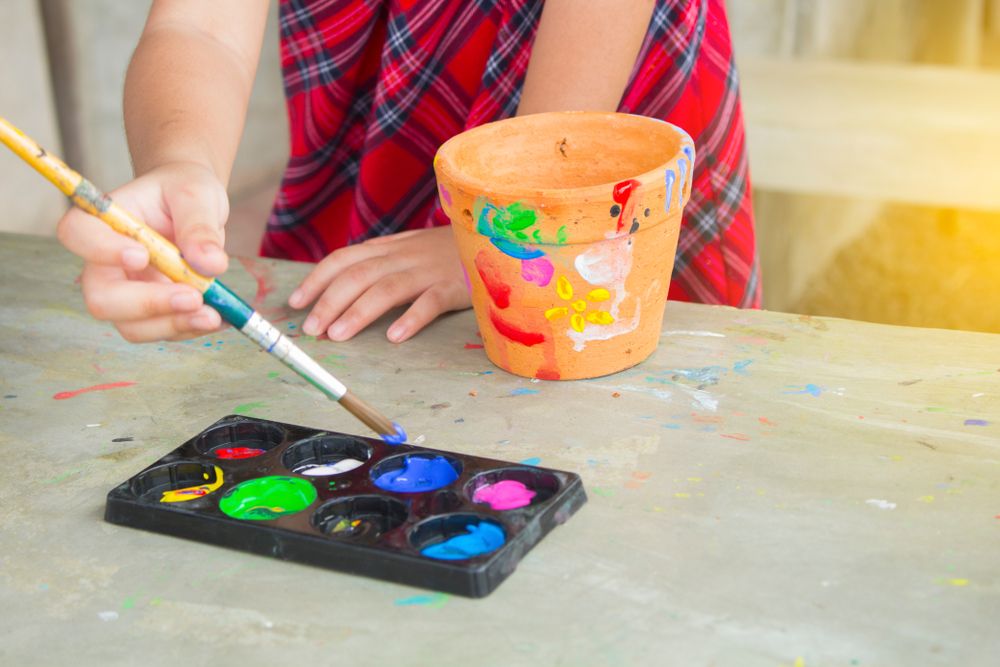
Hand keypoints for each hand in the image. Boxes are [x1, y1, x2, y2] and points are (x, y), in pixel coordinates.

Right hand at [56, 161, 229, 341]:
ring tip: (213, 314)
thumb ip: (199, 225)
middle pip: (102, 298)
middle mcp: (105, 263)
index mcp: (102, 221)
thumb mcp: (197, 194)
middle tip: (193, 297)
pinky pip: (163, 331)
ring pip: (132, 326)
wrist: (196, 208)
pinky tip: (219, 316)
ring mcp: (126, 293)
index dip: (101, 250)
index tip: (142, 255)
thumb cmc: (185, 192)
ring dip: (173, 325)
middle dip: (147, 304)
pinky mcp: (151, 312)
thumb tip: (210, 264)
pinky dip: (191, 329)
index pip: (77, 235)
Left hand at [290, 226, 470, 342]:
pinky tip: (395, 336)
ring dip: (358, 312)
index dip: (317, 279)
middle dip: (329, 301)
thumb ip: (379, 264)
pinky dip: (411, 318)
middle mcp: (403, 256)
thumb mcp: (409, 250)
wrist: (496, 237)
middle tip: (312, 329)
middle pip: (358, 276)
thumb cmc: (449, 251)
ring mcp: (429, 270)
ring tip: (338, 335)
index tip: (296, 303)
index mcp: (389, 248)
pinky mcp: (455, 286)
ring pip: (387, 288)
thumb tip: (340, 287)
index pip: (343, 259)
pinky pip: (430, 301)